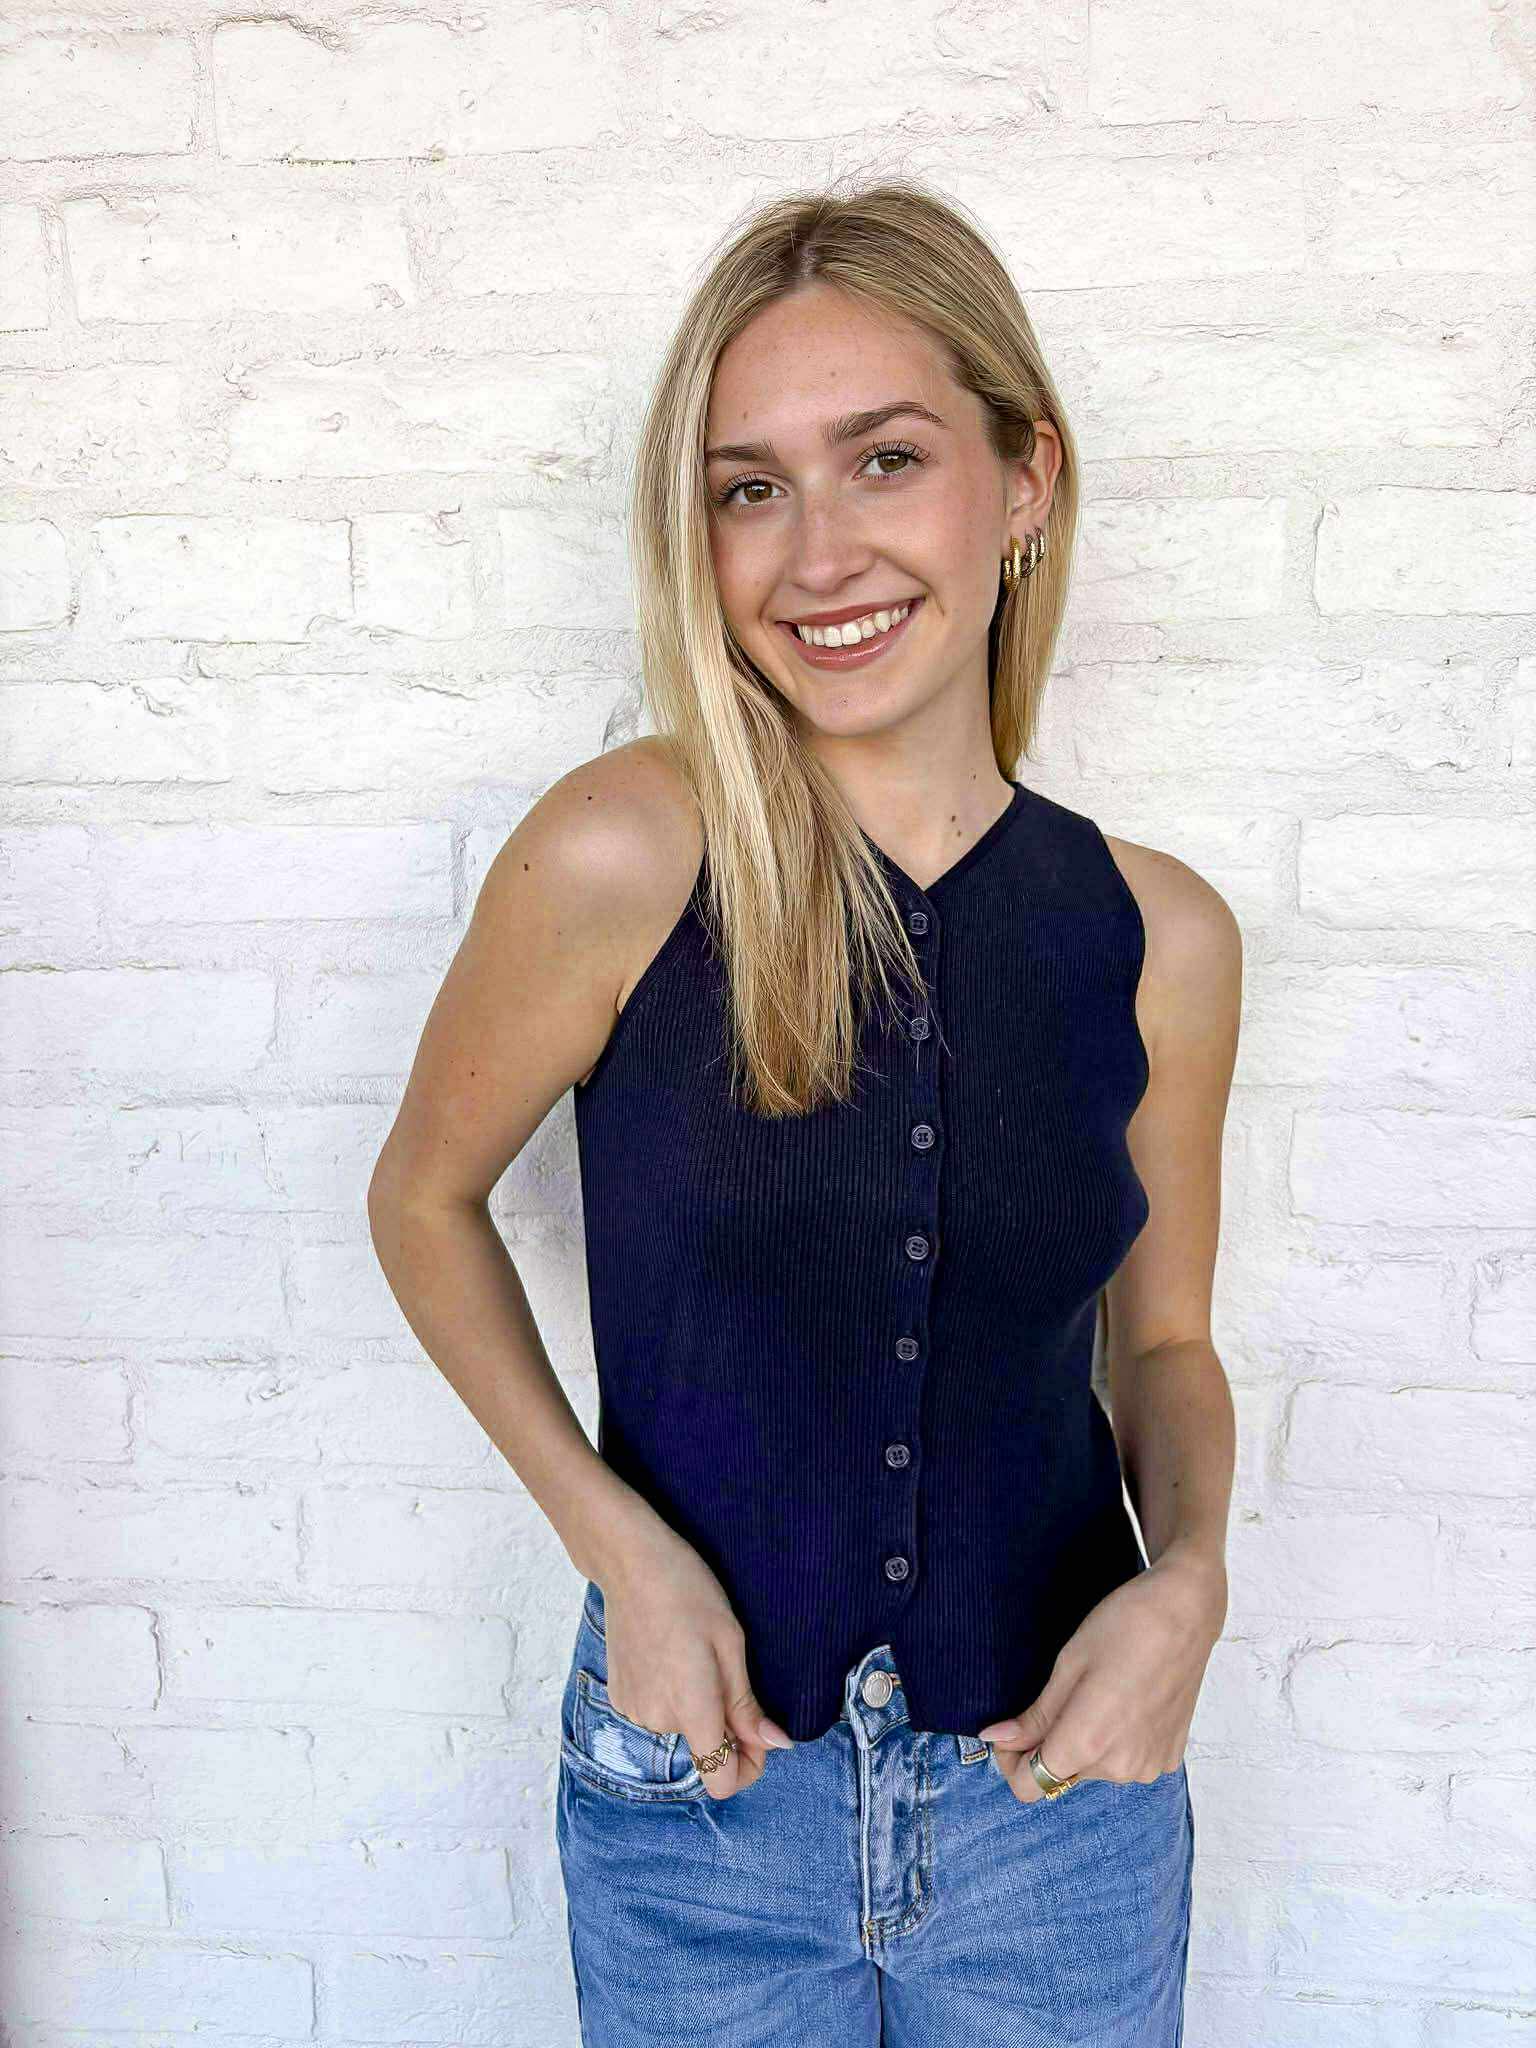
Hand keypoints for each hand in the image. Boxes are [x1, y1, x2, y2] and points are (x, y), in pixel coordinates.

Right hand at [598, 1531, 796, 1801]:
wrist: (632, 1564)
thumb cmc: (689, 1593)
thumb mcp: (731, 1644)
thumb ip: (747, 1704)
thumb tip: (775, 1745)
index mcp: (692, 1710)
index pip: (721, 1782)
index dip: (748, 1767)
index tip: (757, 1733)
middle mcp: (658, 1720)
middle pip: (705, 1746)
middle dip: (723, 1717)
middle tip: (722, 1663)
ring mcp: (633, 1710)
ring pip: (681, 1725)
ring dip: (694, 1702)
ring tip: (690, 1650)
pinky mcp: (619, 1696)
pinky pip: (657, 1710)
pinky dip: (669, 1693)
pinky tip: (667, 1652)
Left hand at [977, 1546, 1225, 1805]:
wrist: (1186, 1611)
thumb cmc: (1124, 1626)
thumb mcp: (1067, 1666)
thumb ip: (1033, 1716)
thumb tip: (995, 1740)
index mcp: (1088, 1743)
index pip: (1030, 1786)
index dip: (1010, 1760)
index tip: (1012, 1729)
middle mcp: (1121, 1767)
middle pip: (1062, 1774)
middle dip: (1049, 1744)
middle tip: (1061, 1693)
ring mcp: (1149, 1766)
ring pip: (1094, 1768)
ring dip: (1084, 1742)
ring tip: (1099, 1691)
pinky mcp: (1169, 1758)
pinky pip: (1125, 1761)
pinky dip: (1115, 1740)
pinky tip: (1125, 1701)